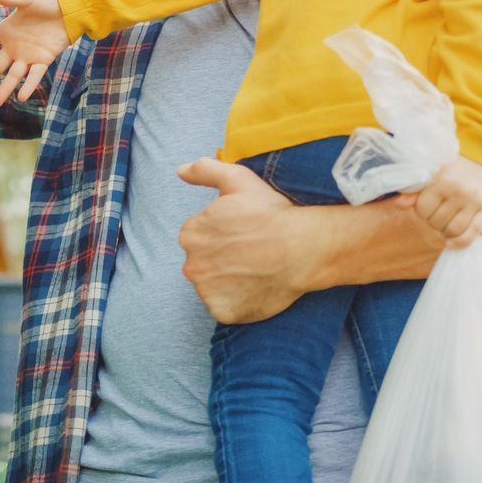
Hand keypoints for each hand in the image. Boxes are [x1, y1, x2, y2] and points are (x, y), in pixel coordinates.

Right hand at [0, 0, 69, 106]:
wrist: (70, 8)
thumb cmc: (47, 0)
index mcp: (6, 30)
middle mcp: (14, 46)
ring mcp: (28, 55)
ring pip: (13, 76)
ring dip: (4, 89)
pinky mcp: (43, 59)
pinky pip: (34, 75)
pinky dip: (28, 85)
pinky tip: (21, 97)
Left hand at [174, 157, 324, 322]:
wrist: (302, 248)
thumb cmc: (271, 213)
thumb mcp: (237, 179)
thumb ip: (204, 170)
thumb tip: (179, 171)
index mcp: (190, 234)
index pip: (199, 238)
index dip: (223, 235)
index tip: (244, 233)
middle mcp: (191, 265)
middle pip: (203, 263)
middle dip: (222, 258)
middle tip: (251, 252)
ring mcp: (206, 292)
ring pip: (213, 286)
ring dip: (228, 281)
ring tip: (255, 269)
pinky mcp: (223, 312)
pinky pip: (224, 308)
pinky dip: (237, 301)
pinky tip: (255, 287)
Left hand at [392, 156, 481, 248]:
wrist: (478, 153)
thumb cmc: (449, 163)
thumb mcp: (430, 171)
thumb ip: (414, 189)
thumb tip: (398, 204)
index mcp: (442, 182)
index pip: (423, 209)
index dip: (422, 209)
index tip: (427, 203)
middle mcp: (459, 193)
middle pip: (437, 221)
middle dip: (432, 219)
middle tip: (437, 210)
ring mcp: (473, 203)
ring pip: (453, 230)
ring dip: (444, 231)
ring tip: (444, 221)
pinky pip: (472, 234)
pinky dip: (460, 242)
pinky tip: (450, 242)